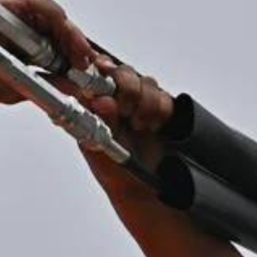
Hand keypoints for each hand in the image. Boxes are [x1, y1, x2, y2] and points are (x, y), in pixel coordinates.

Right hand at [0, 0, 97, 104]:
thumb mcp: (19, 86)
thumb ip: (46, 85)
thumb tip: (73, 88)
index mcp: (23, 39)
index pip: (57, 40)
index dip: (76, 52)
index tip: (87, 68)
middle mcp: (19, 21)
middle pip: (58, 25)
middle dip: (77, 43)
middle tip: (87, 62)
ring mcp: (12, 10)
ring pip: (52, 13)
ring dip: (70, 32)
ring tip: (79, 53)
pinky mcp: (5, 2)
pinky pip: (37, 4)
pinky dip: (54, 18)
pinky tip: (64, 35)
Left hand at [78, 59, 174, 202]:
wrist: (144, 191)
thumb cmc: (114, 172)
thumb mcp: (102, 149)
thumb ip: (101, 123)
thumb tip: (102, 100)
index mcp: (93, 106)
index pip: (93, 72)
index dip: (99, 66)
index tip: (103, 68)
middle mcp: (115, 101)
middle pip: (122, 71)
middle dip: (127, 88)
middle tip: (127, 110)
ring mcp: (137, 104)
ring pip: (145, 82)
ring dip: (146, 103)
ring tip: (140, 126)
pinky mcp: (159, 110)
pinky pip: (164, 96)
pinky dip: (161, 110)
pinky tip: (154, 126)